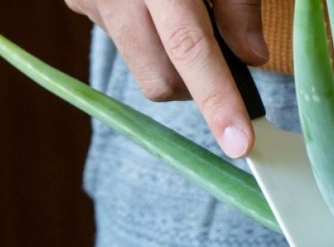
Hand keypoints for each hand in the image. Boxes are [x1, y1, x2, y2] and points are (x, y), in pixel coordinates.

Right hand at [65, 0, 266, 157]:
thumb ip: (240, 6)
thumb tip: (252, 60)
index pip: (191, 51)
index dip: (218, 102)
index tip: (240, 146)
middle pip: (161, 80)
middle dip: (198, 89)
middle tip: (229, 63)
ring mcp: (90, 0)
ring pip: (141, 67)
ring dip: (175, 62)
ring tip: (191, 18)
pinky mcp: (80, 1)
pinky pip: (124, 41)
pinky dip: (152, 37)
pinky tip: (159, 6)